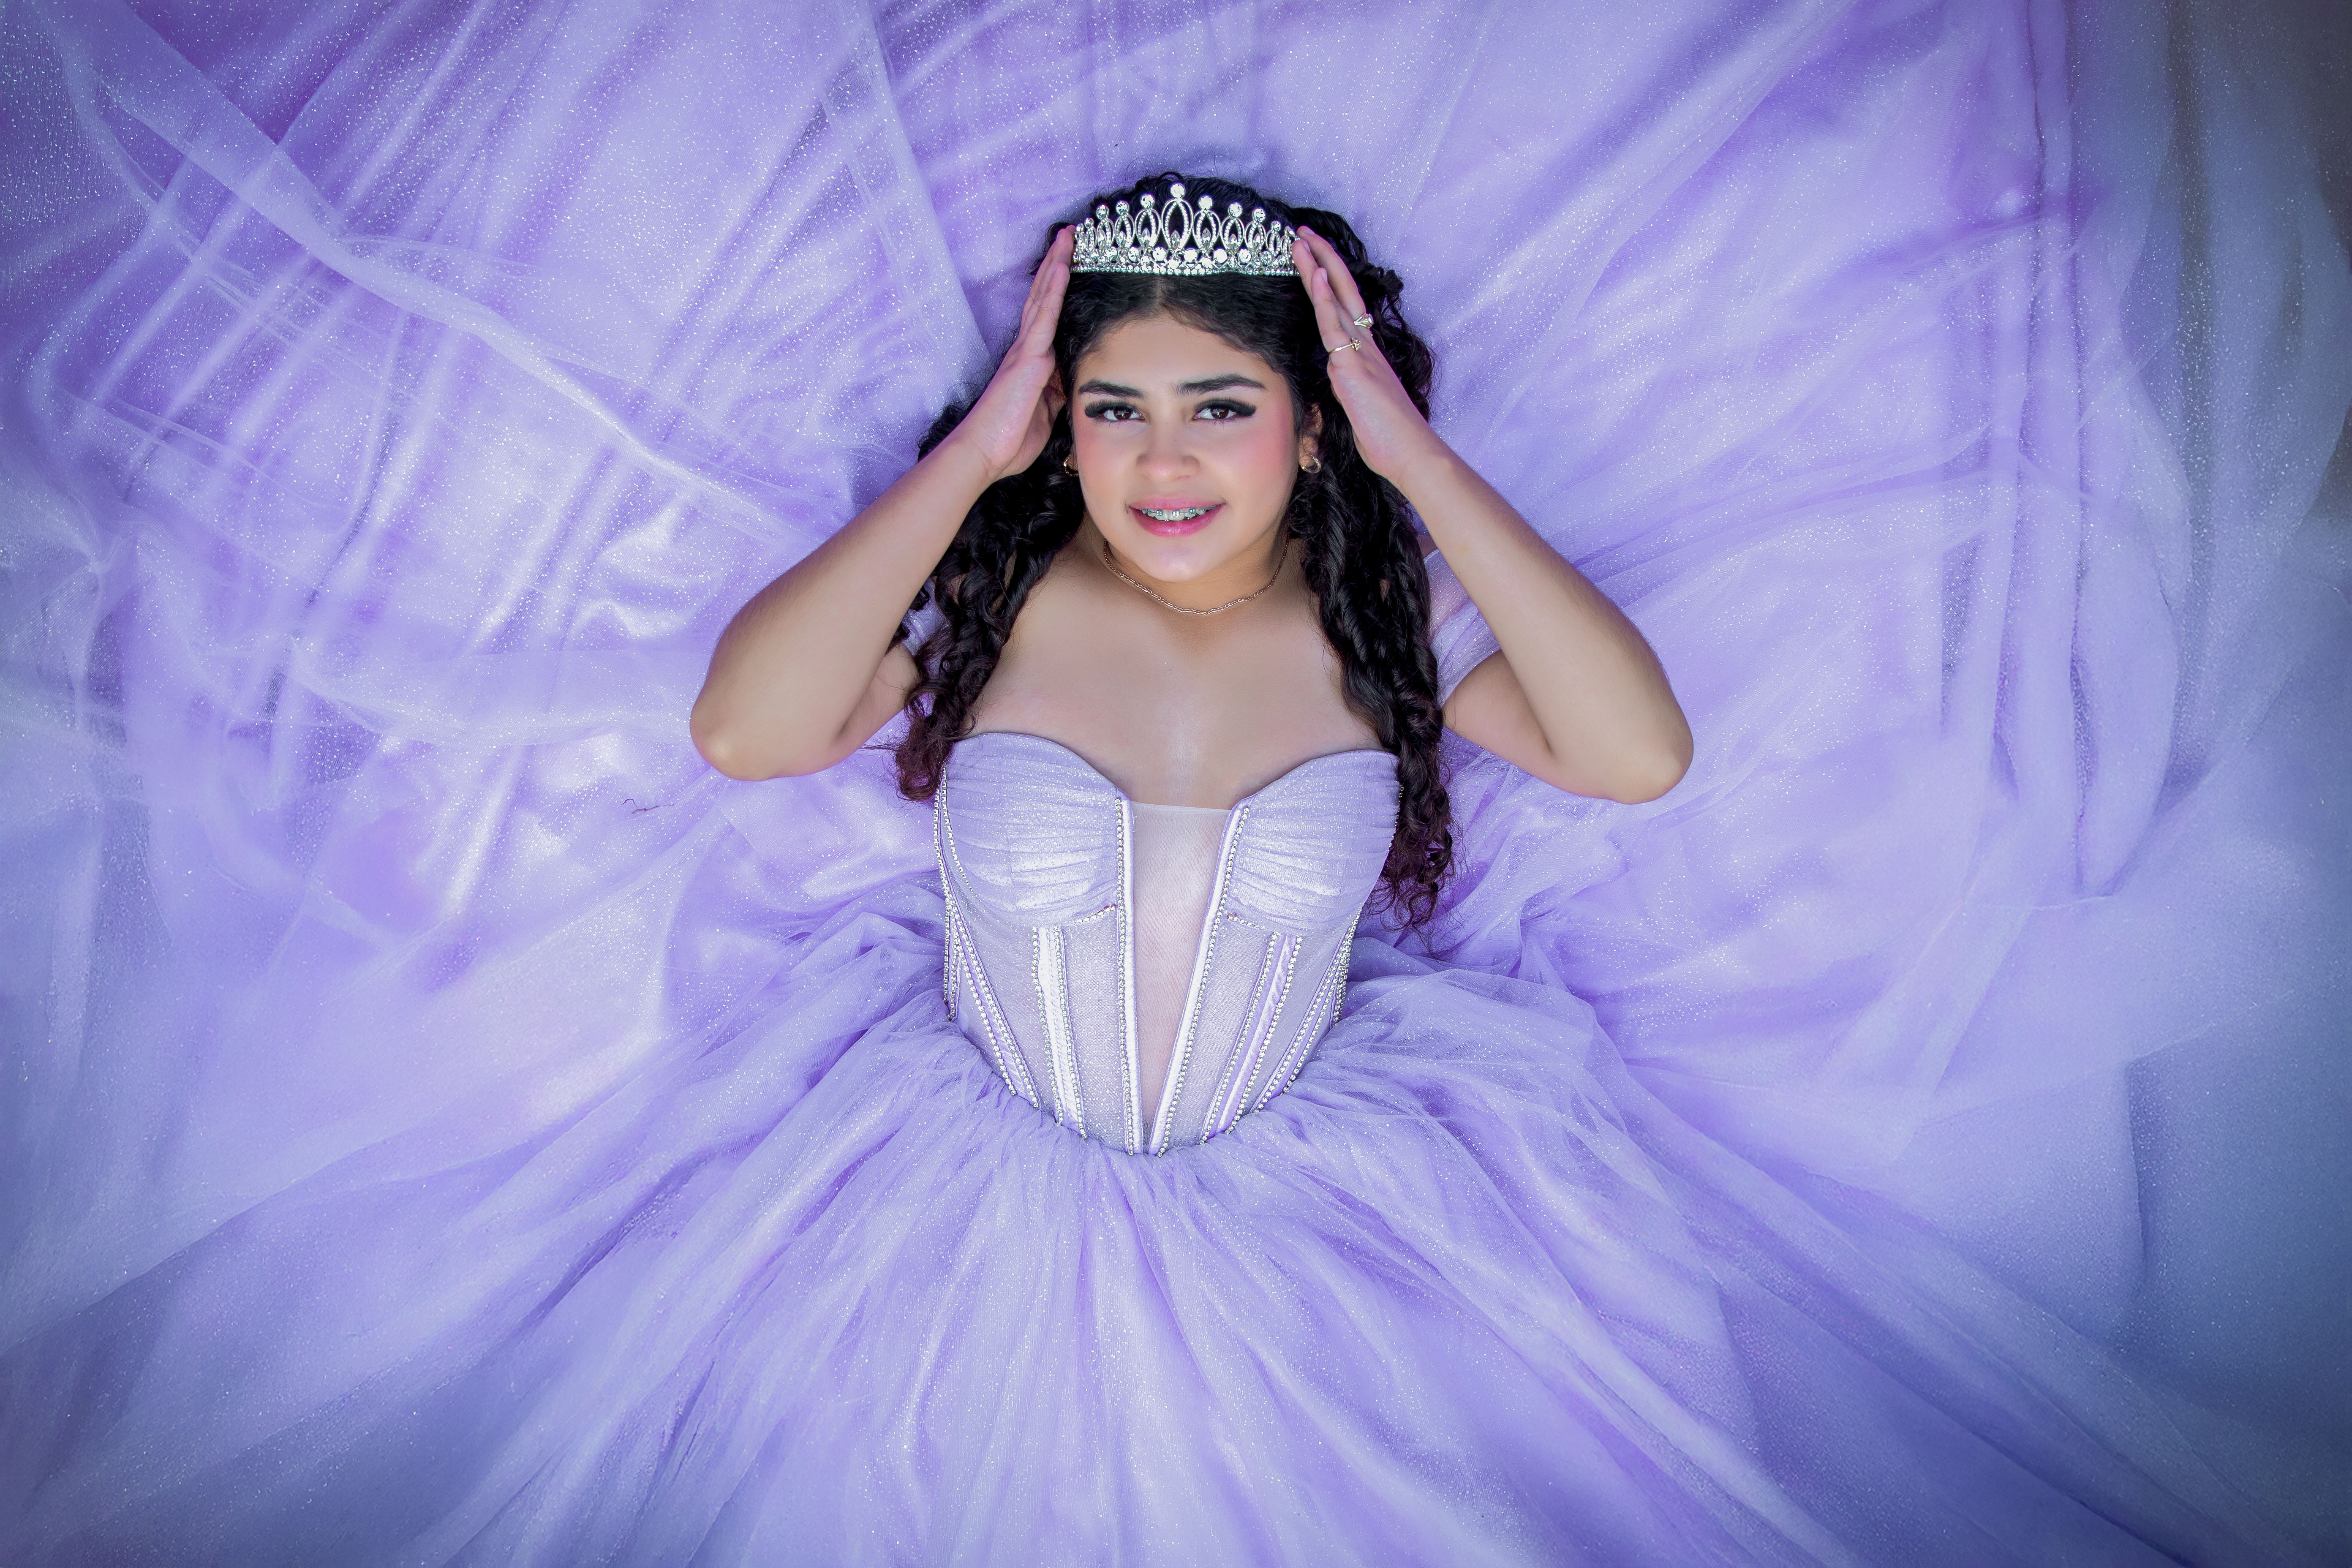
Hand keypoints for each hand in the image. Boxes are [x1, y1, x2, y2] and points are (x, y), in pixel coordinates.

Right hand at [939, 226, 1073, 482]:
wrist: (986, 452)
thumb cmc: (1010, 438)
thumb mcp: (1046, 414)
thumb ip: (1057, 393)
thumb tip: (1071, 381)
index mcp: (1031, 362)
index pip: (1048, 316)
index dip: (1056, 289)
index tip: (1069, 263)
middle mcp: (1027, 349)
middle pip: (1044, 297)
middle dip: (1056, 265)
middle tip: (1070, 235)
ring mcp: (1027, 350)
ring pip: (1044, 298)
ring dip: (1056, 265)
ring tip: (1069, 236)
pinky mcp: (1027, 358)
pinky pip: (1044, 317)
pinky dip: (1053, 290)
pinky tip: (1062, 267)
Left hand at [1294, 226, 1445, 483]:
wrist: (1409, 453)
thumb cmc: (1387, 438)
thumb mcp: (1357, 410)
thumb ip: (1344, 391)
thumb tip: (1333, 384)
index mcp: (1366, 355)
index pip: (1346, 308)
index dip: (1330, 281)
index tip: (1314, 258)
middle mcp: (1365, 347)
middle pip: (1343, 292)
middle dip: (1323, 260)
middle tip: (1304, 233)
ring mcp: (1360, 354)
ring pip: (1336, 301)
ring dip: (1318, 269)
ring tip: (1301, 242)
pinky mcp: (1353, 367)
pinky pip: (1335, 328)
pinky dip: (1326, 300)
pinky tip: (1317, 277)